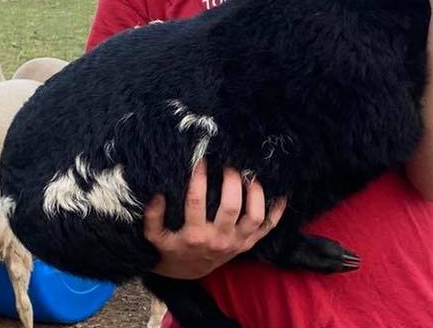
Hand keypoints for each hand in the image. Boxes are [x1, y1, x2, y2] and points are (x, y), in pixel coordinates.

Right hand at [143, 159, 286, 279]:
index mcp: (194, 234)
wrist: (187, 273)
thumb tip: (158, 194)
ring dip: (256, 194)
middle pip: (232, 207)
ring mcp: (236, 242)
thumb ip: (152, 216)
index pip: (196, 201)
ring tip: (250, 176)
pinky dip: (276, 212)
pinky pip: (267, 228)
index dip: (198, 177)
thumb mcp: (154, 236)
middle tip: (229, 165)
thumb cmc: (171, 249)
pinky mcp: (247, 244)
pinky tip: (279, 195)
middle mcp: (218, 239)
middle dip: (232, 181)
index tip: (200, 160)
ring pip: (255, 217)